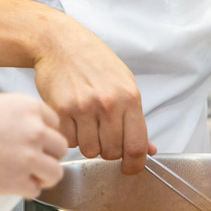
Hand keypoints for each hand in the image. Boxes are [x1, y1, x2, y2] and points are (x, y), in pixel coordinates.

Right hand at [0, 94, 67, 197]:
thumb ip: (15, 117)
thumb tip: (26, 131)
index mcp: (27, 106)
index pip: (54, 122)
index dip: (44, 134)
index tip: (34, 141)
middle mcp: (34, 129)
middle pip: (60, 147)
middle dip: (47, 155)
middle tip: (30, 160)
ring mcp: (29, 156)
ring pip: (55, 172)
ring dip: (42, 175)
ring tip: (25, 175)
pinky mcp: (19, 181)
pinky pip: (35, 190)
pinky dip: (25, 190)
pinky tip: (9, 183)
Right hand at [31, 18, 155, 173]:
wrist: (61, 43)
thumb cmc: (94, 62)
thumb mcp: (123, 83)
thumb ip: (135, 118)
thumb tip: (149, 150)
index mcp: (129, 97)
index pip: (137, 146)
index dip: (135, 164)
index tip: (129, 168)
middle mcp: (108, 103)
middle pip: (112, 152)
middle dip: (107, 150)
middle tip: (102, 136)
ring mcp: (84, 106)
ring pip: (89, 150)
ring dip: (87, 144)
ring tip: (85, 125)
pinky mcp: (62, 109)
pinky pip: (69, 140)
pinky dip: (70, 136)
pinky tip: (71, 119)